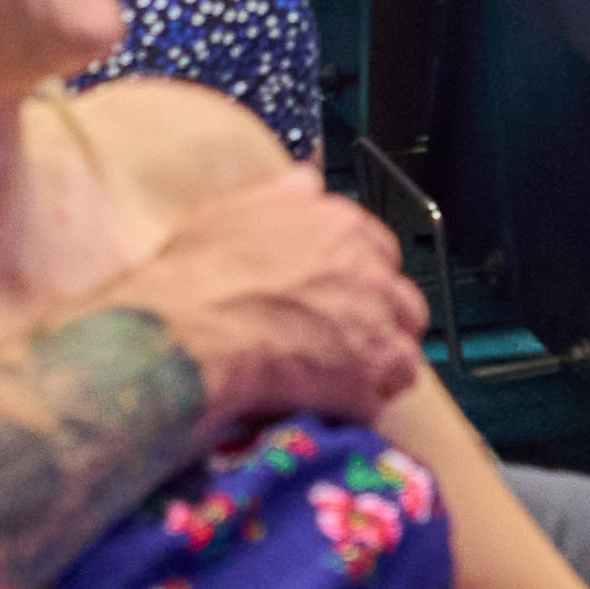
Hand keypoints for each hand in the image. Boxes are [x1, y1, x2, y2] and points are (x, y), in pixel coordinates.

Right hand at [116, 160, 424, 426]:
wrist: (186, 335)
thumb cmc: (195, 278)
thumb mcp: (229, 213)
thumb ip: (280, 197)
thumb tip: (306, 182)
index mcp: (339, 226)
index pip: (380, 251)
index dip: (359, 278)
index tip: (341, 295)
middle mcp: (368, 270)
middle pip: (402, 301)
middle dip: (379, 322)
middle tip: (343, 341)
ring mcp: (376, 324)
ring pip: (403, 351)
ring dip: (377, 366)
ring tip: (339, 381)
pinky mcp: (370, 375)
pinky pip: (384, 393)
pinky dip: (363, 403)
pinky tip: (331, 406)